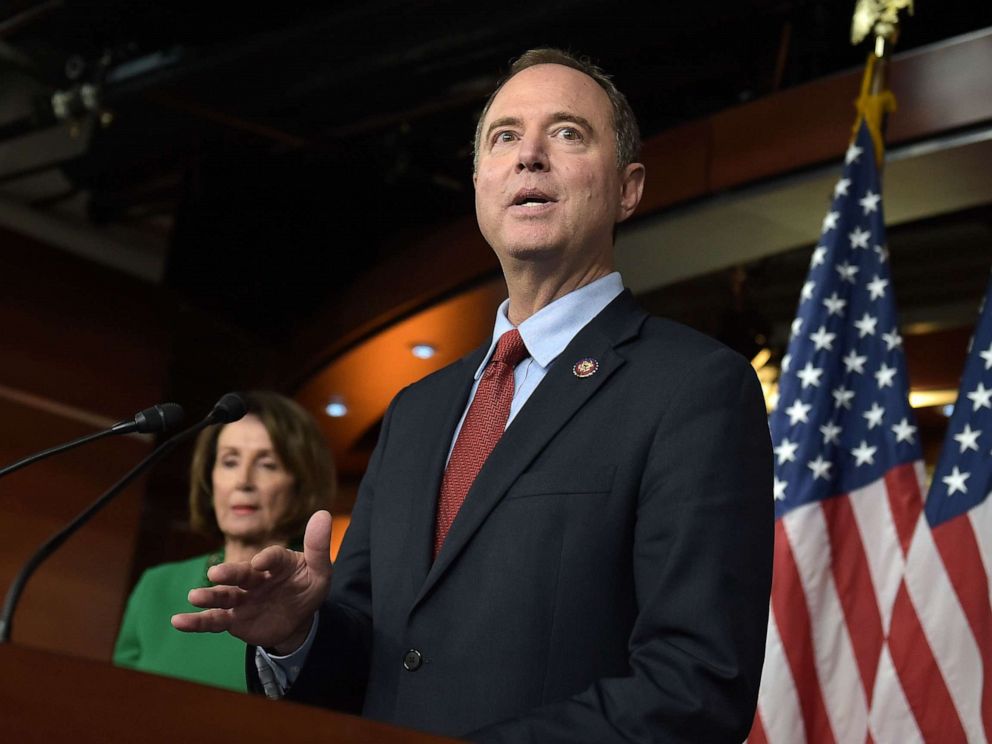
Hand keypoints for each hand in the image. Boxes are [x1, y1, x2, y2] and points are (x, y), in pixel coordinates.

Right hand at [171, 510, 332, 653]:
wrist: (297, 618)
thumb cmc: (307, 588)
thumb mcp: (319, 571)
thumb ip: (318, 547)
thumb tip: (324, 514)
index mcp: (276, 562)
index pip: (272, 557)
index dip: (268, 558)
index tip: (261, 562)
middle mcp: (255, 577)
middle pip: (241, 574)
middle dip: (229, 573)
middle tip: (216, 573)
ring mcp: (243, 598)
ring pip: (224, 596)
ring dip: (209, 596)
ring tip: (195, 596)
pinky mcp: (234, 618)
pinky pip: (214, 620)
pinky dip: (197, 622)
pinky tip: (178, 621)